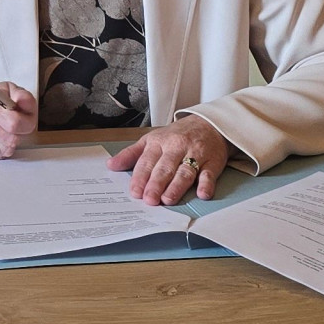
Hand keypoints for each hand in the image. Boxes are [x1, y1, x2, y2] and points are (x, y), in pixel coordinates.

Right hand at [0, 83, 37, 157]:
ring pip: (5, 150)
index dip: (26, 124)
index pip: (14, 123)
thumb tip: (25, 103)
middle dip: (18, 134)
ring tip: (4, 130)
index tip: (25, 119)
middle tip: (13, 125)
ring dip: (9, 143)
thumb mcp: (11, 91)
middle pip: (11, 140)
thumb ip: (24, 96)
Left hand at [113, 118, 232, 205]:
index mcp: (159, 143)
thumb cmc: (177, 135)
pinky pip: (209, 173)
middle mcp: (176, 148)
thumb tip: (111, 165)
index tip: (135, 192)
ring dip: (177, 186)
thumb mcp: (151, 140)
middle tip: (149, 199)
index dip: (140, 177)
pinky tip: (202, 193)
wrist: (209, 123)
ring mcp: (196, 154)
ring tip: (168, 199)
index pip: (147, 161)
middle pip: (165, 167)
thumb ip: (131, 154)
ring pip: (185, 171)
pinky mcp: (213, 161)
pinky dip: (206, 183)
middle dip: (156, 184)